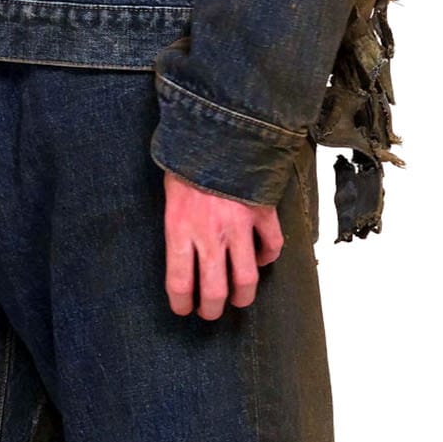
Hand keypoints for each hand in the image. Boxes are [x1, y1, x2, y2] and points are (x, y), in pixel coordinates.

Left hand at [163, 171, 283, 318]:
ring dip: (243, 294)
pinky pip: (272, 245)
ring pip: (246, 278)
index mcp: (181, 230)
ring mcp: (239, 227)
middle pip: (214, 290)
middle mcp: (210, 236)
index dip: (181, 302)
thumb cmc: (185, 159)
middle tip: (211, 312)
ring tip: (240, 298)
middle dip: (212, 308)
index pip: (179, 282)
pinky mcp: (262, 214)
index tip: (183, 309)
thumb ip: (178, 223)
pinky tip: (263, 258)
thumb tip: (183, 245)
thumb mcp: (169, 193)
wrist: (216, 129)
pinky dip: (269, 256)